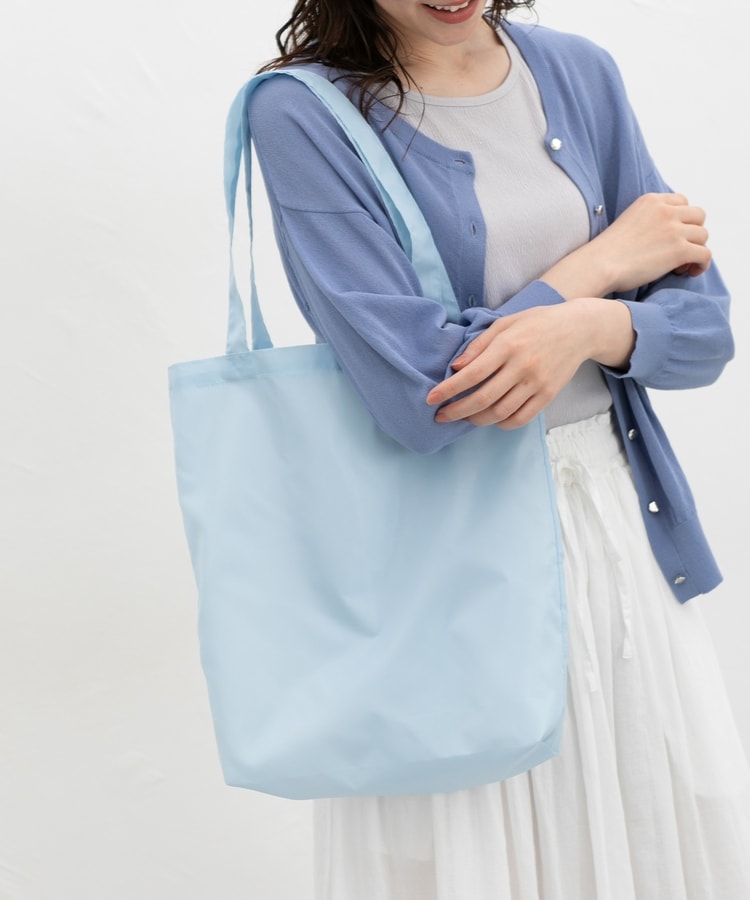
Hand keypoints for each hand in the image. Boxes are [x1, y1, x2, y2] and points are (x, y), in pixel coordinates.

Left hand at [426, 299, 633, 428]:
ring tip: (464, 417)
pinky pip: (521, 418)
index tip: (431, 399)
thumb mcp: (505, 323)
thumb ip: (479, 345)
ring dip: (476, 420)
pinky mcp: (548, 395)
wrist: (579, 329)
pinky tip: (490, 419)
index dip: (448, 389)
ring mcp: (537, 383)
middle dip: (456, 411)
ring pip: (500, 412)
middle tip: (441, 416)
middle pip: (483, 399)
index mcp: (508, 345)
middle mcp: (522, 366)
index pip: (472, 374)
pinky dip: (501, 424)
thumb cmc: (536, 323)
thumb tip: (455, 367)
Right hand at [542, 193, 710, 299]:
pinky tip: (688, 272)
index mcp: (651, 200)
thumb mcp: (629, 221)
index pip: (682, 202)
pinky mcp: (679, 250)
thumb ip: (649, 219)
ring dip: (696, 249)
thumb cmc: (607, 252)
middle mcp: (665, 210)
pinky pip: (705, 254)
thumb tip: (667, 235)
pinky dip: (701, 264)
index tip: (672, 236)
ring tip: (680, 265)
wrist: (598, 266)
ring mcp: (674, 230)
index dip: (682, 220)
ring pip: (703, 236)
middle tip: (678, 251)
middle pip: (698, 216)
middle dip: (692, 233)